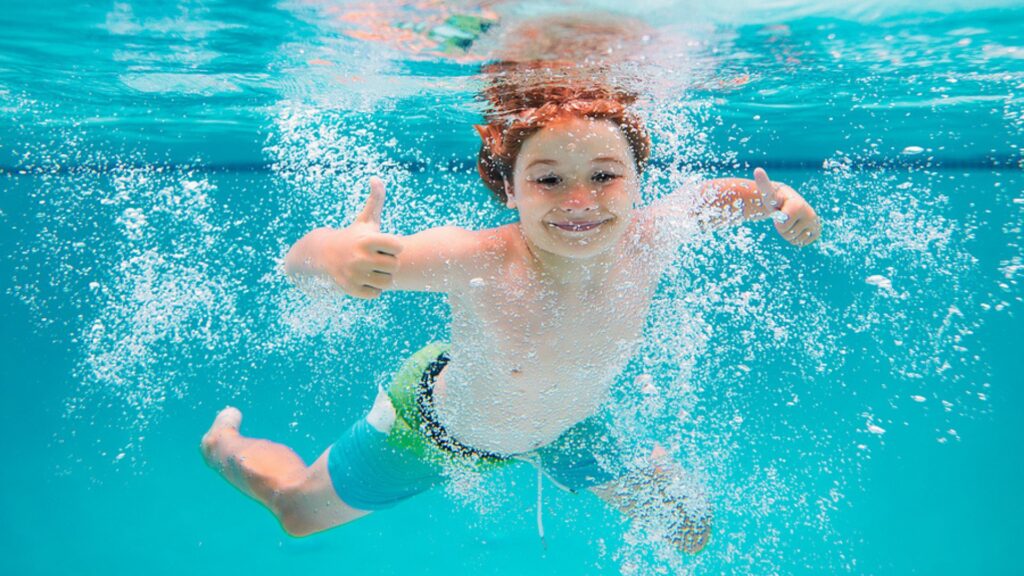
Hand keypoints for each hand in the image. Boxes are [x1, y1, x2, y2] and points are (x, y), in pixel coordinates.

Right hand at [319, 177, 403, 298]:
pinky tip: (366, 278)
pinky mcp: (351, 289)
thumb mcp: (365, 219)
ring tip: (373, 268)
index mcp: (368, 240)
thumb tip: (376, 178)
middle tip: (378, 258)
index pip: (398, 246)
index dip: (394, 246)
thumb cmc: (352, 236)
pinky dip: (373, 288)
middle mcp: (361, 258)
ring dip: (382, 276)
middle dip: (388, 262)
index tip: (385, 244)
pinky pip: (376, 293)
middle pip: (394, 266)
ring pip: (387, 281)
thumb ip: (375, 199)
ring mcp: (356, 275)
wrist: (323, 255)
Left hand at [754, 167, 820, 246]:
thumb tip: (757, 170)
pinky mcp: (817, 231)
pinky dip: (796, 238)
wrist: (790, 204)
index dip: (778, 222)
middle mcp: (811, 214)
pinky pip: (801, 243)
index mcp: (798, 205)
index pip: (782, 225)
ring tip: (791, 222)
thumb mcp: (769, 194)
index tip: (780, 212)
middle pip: (788, 234)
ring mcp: (815, 223)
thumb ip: (764, 184)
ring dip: (789, 234)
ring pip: (794, 240)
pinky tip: (796, 227)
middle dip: (782, 229)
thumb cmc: (776, 199)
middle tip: (785, 218)